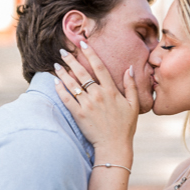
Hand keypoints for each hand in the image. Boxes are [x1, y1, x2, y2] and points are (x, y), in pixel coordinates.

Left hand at [53, 42, 138, 158]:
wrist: (114, 145)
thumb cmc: (125, 126)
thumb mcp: (134, 105)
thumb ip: (131, 85)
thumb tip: (129, 68)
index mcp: (111, 91)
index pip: (99, 67)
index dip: (90, 53)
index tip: (82, 43)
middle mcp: (98, 95)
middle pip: (81, 72)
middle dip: (71, 60)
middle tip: (62, 51)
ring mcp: (87, 104)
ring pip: (72, 84)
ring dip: (63, 72)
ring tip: (56, 65)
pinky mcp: (78, 114)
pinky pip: (66, 98)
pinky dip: (60, 89)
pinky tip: (55, 82)